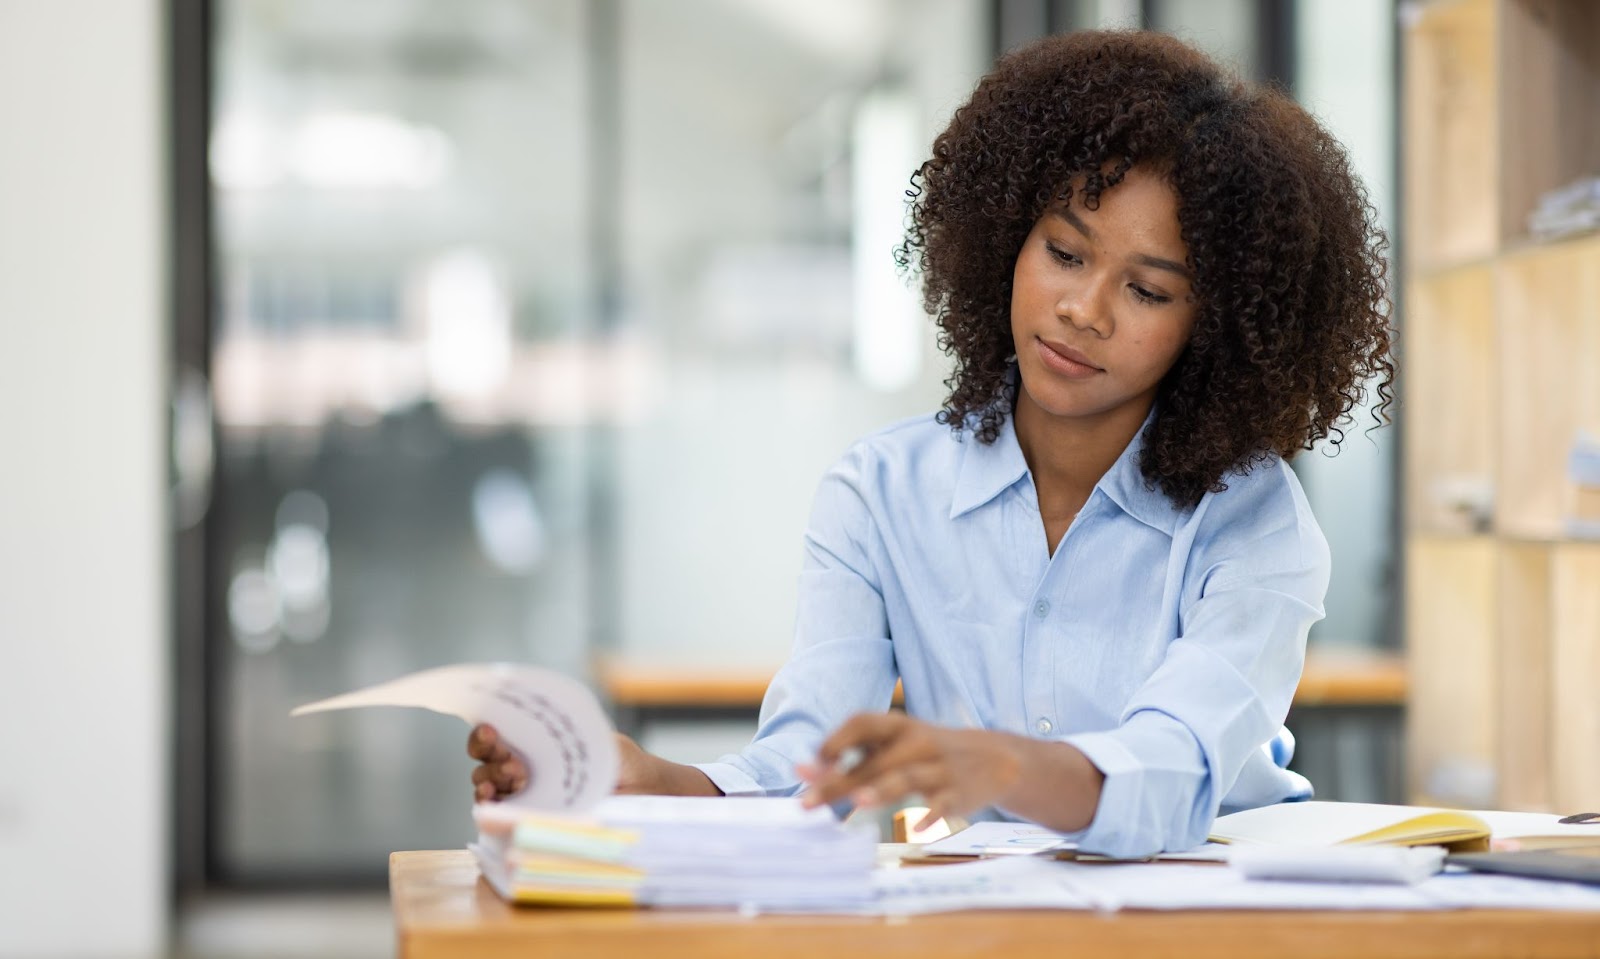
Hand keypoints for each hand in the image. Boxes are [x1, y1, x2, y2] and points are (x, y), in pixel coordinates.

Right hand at [467, 725, 657, 800]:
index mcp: (533, 742)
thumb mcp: (598, 737)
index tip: (491, 730)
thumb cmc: (621, 760)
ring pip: (486, 784)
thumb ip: (573, 730)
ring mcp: (521, 793)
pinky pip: (497, 813)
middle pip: (484, 758)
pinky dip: (490, 806)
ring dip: (491, 779)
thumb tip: (546, 726)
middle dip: (489, 754)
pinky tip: (494, 802)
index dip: (484, 733)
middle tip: (511, 759)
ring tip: (516, 776)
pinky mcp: (528, 817)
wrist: (642, 790)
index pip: (495, 734)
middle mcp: (521, 765)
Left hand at [796, 713, 1025, 829]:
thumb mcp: (899, 744)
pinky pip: (943, 802)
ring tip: (859, 801)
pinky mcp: (958, 792)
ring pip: (907, 777)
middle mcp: (917, 742)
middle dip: (838, 782)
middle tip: (806, 803)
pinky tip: (917, 828)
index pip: (862, 723)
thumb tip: (806, 772)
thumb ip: (858, 756)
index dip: (837, 739)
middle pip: (873, 762)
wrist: (995, 758)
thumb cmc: (927, 752)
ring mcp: (939, 767)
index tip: (813, 761)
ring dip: (882, 789)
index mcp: (898, 726)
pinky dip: (931, 815)